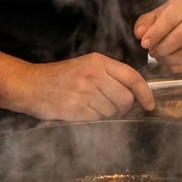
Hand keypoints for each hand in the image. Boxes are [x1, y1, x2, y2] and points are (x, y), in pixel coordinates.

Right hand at [22, 53, 153, 120]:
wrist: (31, 85)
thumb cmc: (59, 77)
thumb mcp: (85, 66)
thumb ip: (109, 75)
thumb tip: (135, 94)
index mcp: (98, 61)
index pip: (132, 77)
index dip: (145, 93)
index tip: (149, 104)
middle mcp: (94, 75)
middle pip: (126, 98)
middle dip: (123, 107)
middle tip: (110, 106)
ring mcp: (85, 92)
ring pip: (113, 111)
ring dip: (107, 114)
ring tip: (90, 106)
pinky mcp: (77, 109)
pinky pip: (99, 120)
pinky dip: (95, 119)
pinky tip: (82, 112)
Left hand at [134, 0, 181, 73]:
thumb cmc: (170, 20)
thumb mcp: (155, 16)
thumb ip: (145, 24)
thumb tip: (140, 34)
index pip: (170, 18)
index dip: (156, 33)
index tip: (144, 43)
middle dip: (163, 48)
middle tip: (152, 52)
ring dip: (170, 59)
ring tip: (160, 57)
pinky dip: (181, 68)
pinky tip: (171, 65)